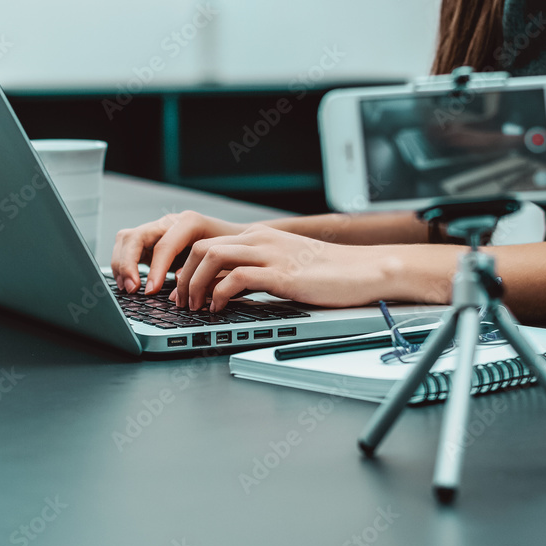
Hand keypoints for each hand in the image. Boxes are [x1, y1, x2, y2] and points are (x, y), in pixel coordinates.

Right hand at [111, 210, 246, 293]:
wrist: (240, 241)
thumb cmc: (234, 249)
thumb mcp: (225, 260)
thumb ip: (202, 273)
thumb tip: (178, 290)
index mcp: (188, 222)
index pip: (163, 245)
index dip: (154, 269)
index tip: (150, 291)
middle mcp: (169, 223)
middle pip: (134, 236)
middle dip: (128, 264)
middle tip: (132, 289)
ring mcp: (158, 230)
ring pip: (126, 239)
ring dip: (121, 264)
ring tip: (128, 288)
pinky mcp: (152, 242)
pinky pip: (129, 249)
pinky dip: (124, 266)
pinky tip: (129, 284)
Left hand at [172, 224, 381, 310]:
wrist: (364, 271)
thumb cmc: (329, 274)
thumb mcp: (285, 266)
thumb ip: (257, 271)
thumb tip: (227, 290)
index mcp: (260, 236)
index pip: (208, 244)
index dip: (188, 269)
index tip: (182, 292)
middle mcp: (261, 240)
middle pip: (202, 248)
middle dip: (183, 276)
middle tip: (182, 302)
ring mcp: (271, 255)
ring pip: (212, 257)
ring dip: (196, 284)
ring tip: (196, 306)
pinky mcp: (281, 274)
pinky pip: (236, 277)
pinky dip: (220, 294)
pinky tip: (219, 309)